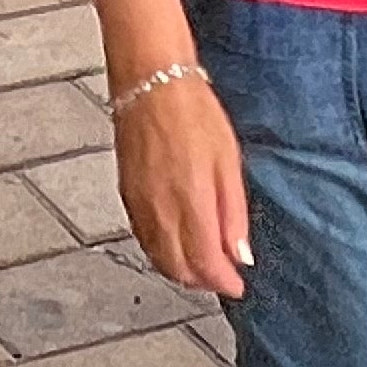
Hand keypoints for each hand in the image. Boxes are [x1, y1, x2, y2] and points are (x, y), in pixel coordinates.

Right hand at [113, 72, 250, 296]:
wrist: (151, 82)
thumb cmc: (194, 112)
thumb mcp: (229, 160)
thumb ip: (233, 213)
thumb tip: (240, 256)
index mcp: (190, 202)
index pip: (205, 264)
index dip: (223, 282)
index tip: (238, 285)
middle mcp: (160, 211)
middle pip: (179, 269)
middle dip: (203, 281)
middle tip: (223, 277)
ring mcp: (139, 205)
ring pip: (158, 259)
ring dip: (182, 271)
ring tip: (203, 264)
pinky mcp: (126, 195)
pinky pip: (143, 239)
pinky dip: (161, 253)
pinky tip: (175, 244)